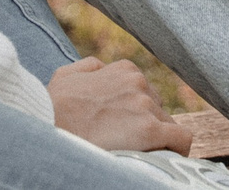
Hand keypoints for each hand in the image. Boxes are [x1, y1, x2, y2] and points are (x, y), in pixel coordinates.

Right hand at [46, 56, 190, 153]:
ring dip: (157, 140)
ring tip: (138, 154)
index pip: (146, 95)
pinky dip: (177, 150)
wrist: (46, 126)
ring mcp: (145, 105)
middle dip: (147, 127)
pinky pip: (181, 139)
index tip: (127, 130)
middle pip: (158, 111)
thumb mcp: (67, 75)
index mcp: (124, 70)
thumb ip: (90, 68)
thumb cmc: (52, 106)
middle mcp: (139, 83)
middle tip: (128, 145)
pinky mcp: (150, 130)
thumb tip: (101, 68)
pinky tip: (168, 160)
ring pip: (168, 126)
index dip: (138, 115)